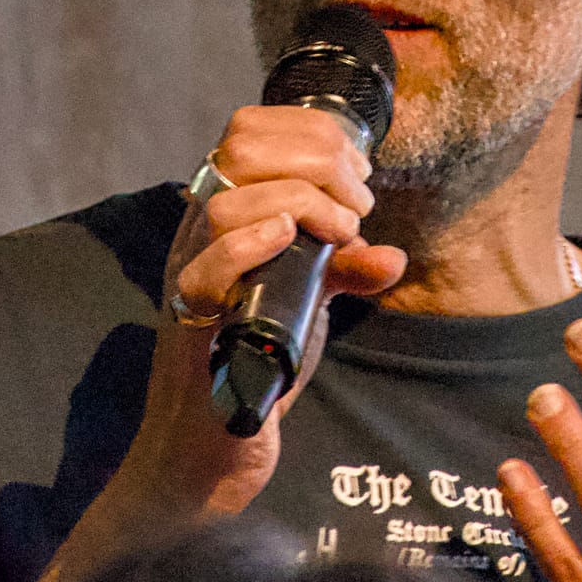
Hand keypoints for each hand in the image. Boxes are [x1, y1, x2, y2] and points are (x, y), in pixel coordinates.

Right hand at [109, 107, 406, 519]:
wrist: (207, 450)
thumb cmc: (249, 367)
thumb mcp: (305, 303)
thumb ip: (342, 270)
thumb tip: (392, 254)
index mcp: (222, 217)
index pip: (248, 131)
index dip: (310, 132)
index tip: (356, 171)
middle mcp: (197, 236)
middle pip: (240, 149)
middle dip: (317, 160)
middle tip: (357, 204)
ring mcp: (189, 276)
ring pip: (227, 201)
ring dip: (301, 202)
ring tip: (342, 234)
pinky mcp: (192, 326)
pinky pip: (206, 269)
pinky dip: (252, 246)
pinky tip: (294, 243)